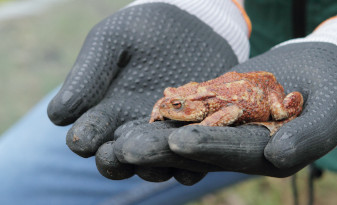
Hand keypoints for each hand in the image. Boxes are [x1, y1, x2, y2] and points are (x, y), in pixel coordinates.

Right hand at [47, 2, 247, 183]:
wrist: (191, 25)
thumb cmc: (145, 30)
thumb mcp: (114, 41)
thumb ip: (88, 74)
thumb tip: (58, 117)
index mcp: (107, 110)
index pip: (87, 134)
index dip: (83, 138)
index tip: (83, 137)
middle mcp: (133, 128)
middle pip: (118, 157)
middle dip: (114, 160)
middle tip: (115, 153)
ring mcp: (164, 134)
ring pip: (155, 163)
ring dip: (152, 164)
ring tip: (153, 158)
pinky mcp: (196, 133)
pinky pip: (192, 154)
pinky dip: (191, 159)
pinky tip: (191, 152)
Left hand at [114, 42, 336, 177]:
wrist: (318, 66)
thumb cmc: (335, 87)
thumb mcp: (331, 111)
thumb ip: (310, 136)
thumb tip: (277, 157)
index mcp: (269, 153)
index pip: (236, 153)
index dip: (210, 147)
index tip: (180, 143)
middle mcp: (242, 146)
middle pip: (201, 149)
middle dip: (165, 150)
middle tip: (127, 150)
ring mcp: (227, 128)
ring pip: (186, 132)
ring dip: (154, 136)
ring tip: (120, 138)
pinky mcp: (217, 108)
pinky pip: (188, 111)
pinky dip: (165, 113)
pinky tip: (137, 113)